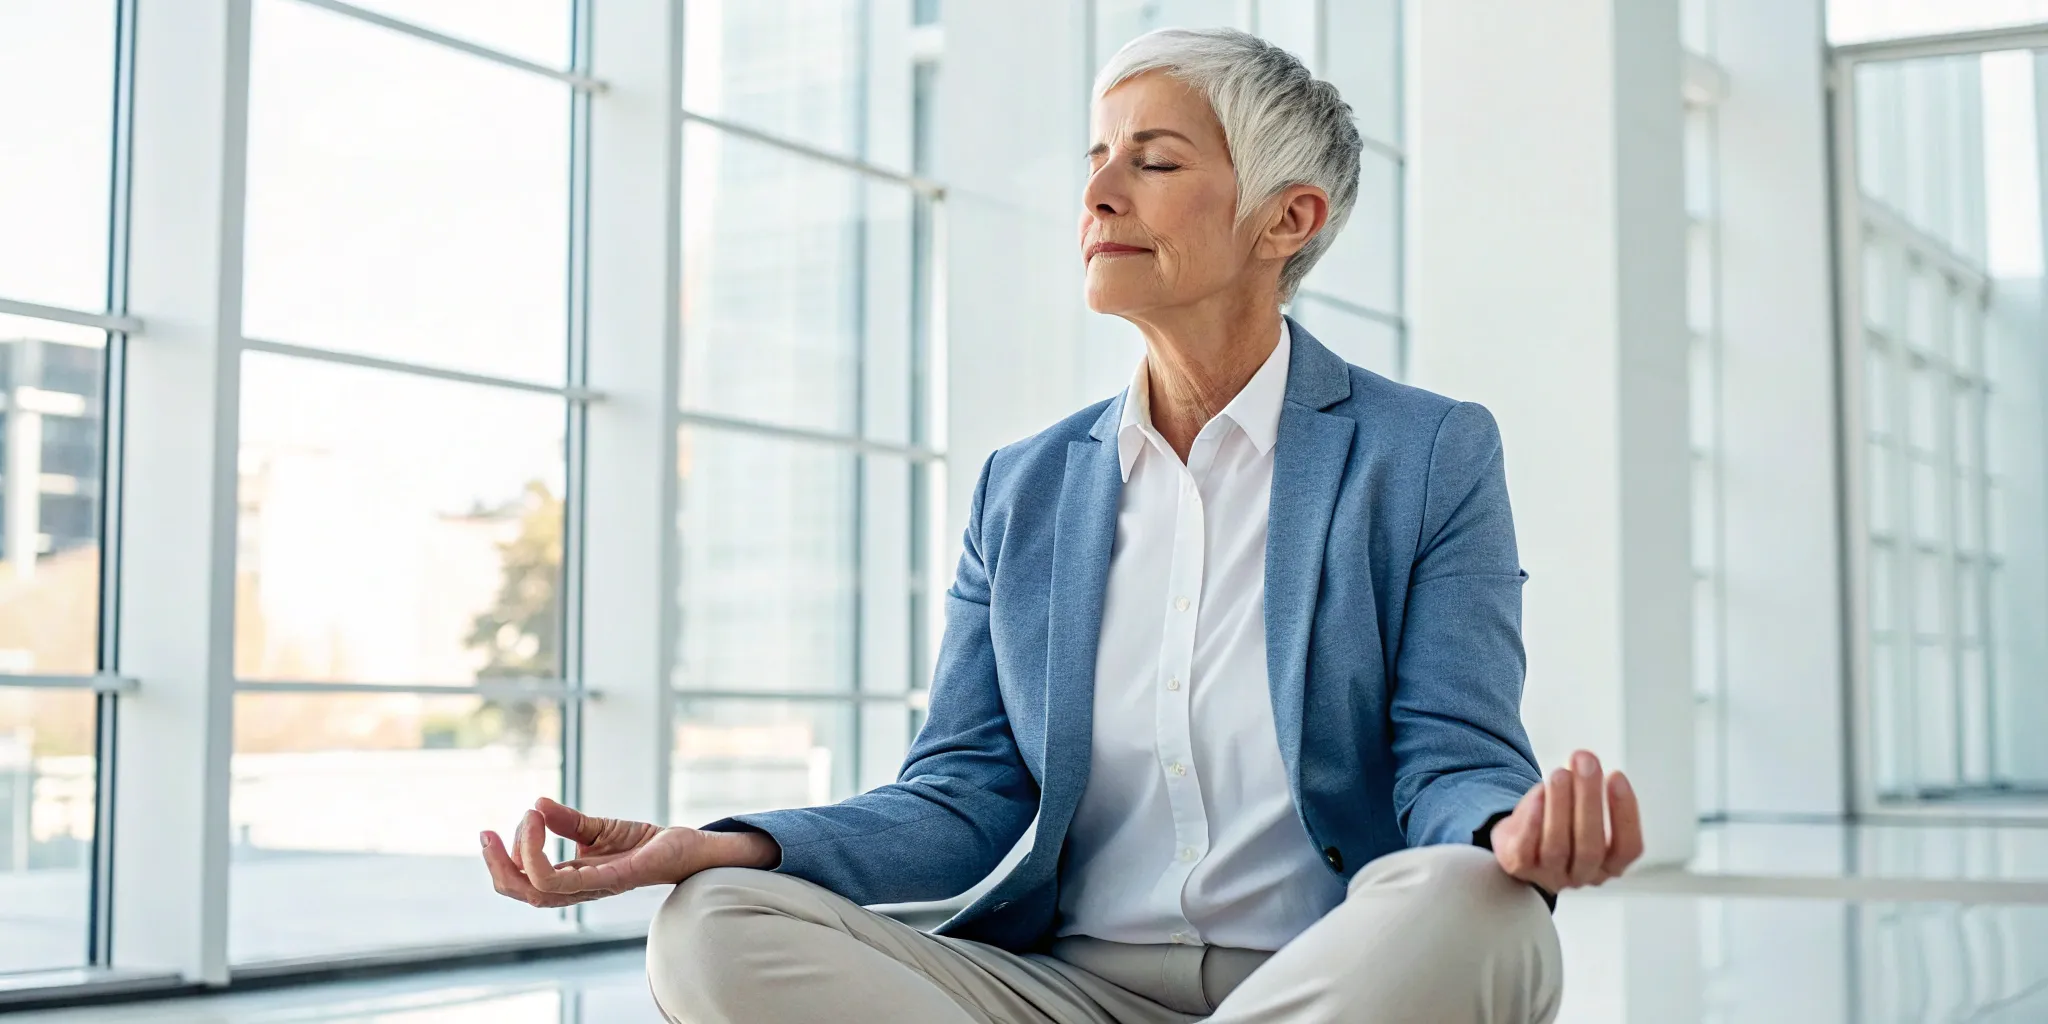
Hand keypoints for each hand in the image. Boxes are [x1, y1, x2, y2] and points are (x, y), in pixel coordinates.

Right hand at [480, 797, 776, 907]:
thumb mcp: (598, 827)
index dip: (500, 862)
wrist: (685, 847)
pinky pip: (573, 880)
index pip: (523, 883)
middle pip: (523, 892)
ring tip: (523, 820)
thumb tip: (536, 803)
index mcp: (570, 879)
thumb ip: (567, 821)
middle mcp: (578, 888)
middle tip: (487, 834)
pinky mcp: (616, 878)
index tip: (491, 829)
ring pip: (540, 890)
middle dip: (498, 866)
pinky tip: (540, 819)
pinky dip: (548, 852)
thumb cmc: (642, 842)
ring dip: (521, 856)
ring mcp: (596, 886)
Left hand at [1489, 750, 1643, 893]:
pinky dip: (1533, 821)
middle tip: (1586, 763)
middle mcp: (1583, 875)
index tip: (1617, 776)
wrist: (1518, 843)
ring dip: (1560, 806)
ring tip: (1560, 773)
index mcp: (1609, 866)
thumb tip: (1585, 760)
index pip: (1628, 848)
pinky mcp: (1519, 868)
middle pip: (1590, 847)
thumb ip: (1587, 792)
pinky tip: (1538, 794)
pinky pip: (1525, 849)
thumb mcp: (1582, 812)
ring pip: (1557, 846)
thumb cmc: (1558, 824)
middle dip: (1589, 801)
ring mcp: (1550, 875)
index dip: (1625, 813)